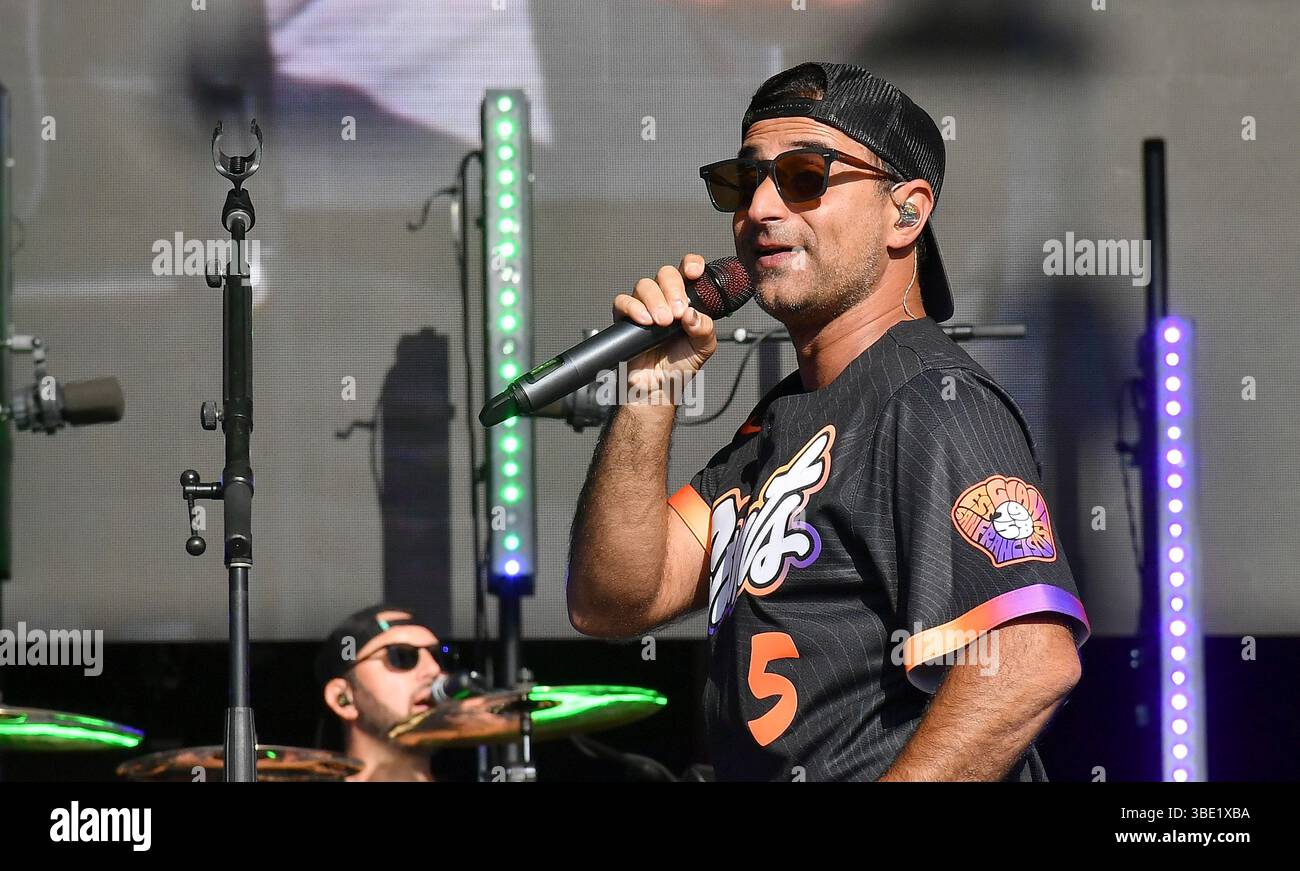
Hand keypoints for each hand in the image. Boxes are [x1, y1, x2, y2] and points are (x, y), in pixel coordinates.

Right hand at [610, 254, 716, 403]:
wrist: (658, 387)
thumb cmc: (679, 366)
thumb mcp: (703, 347)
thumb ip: (705, 329)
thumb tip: (694, 314)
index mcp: (686, 300)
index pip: (688, 270)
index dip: (691, 264)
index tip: (694, 273)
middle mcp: (665, 299)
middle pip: (665, 274)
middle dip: (673, 289)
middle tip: (678, 312)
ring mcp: (644, 306)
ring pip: (644, 285)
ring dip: (655, 301)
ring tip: (663, 323)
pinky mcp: (625, 318)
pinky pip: (623, 301)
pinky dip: (634, 308)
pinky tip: (646, 322)